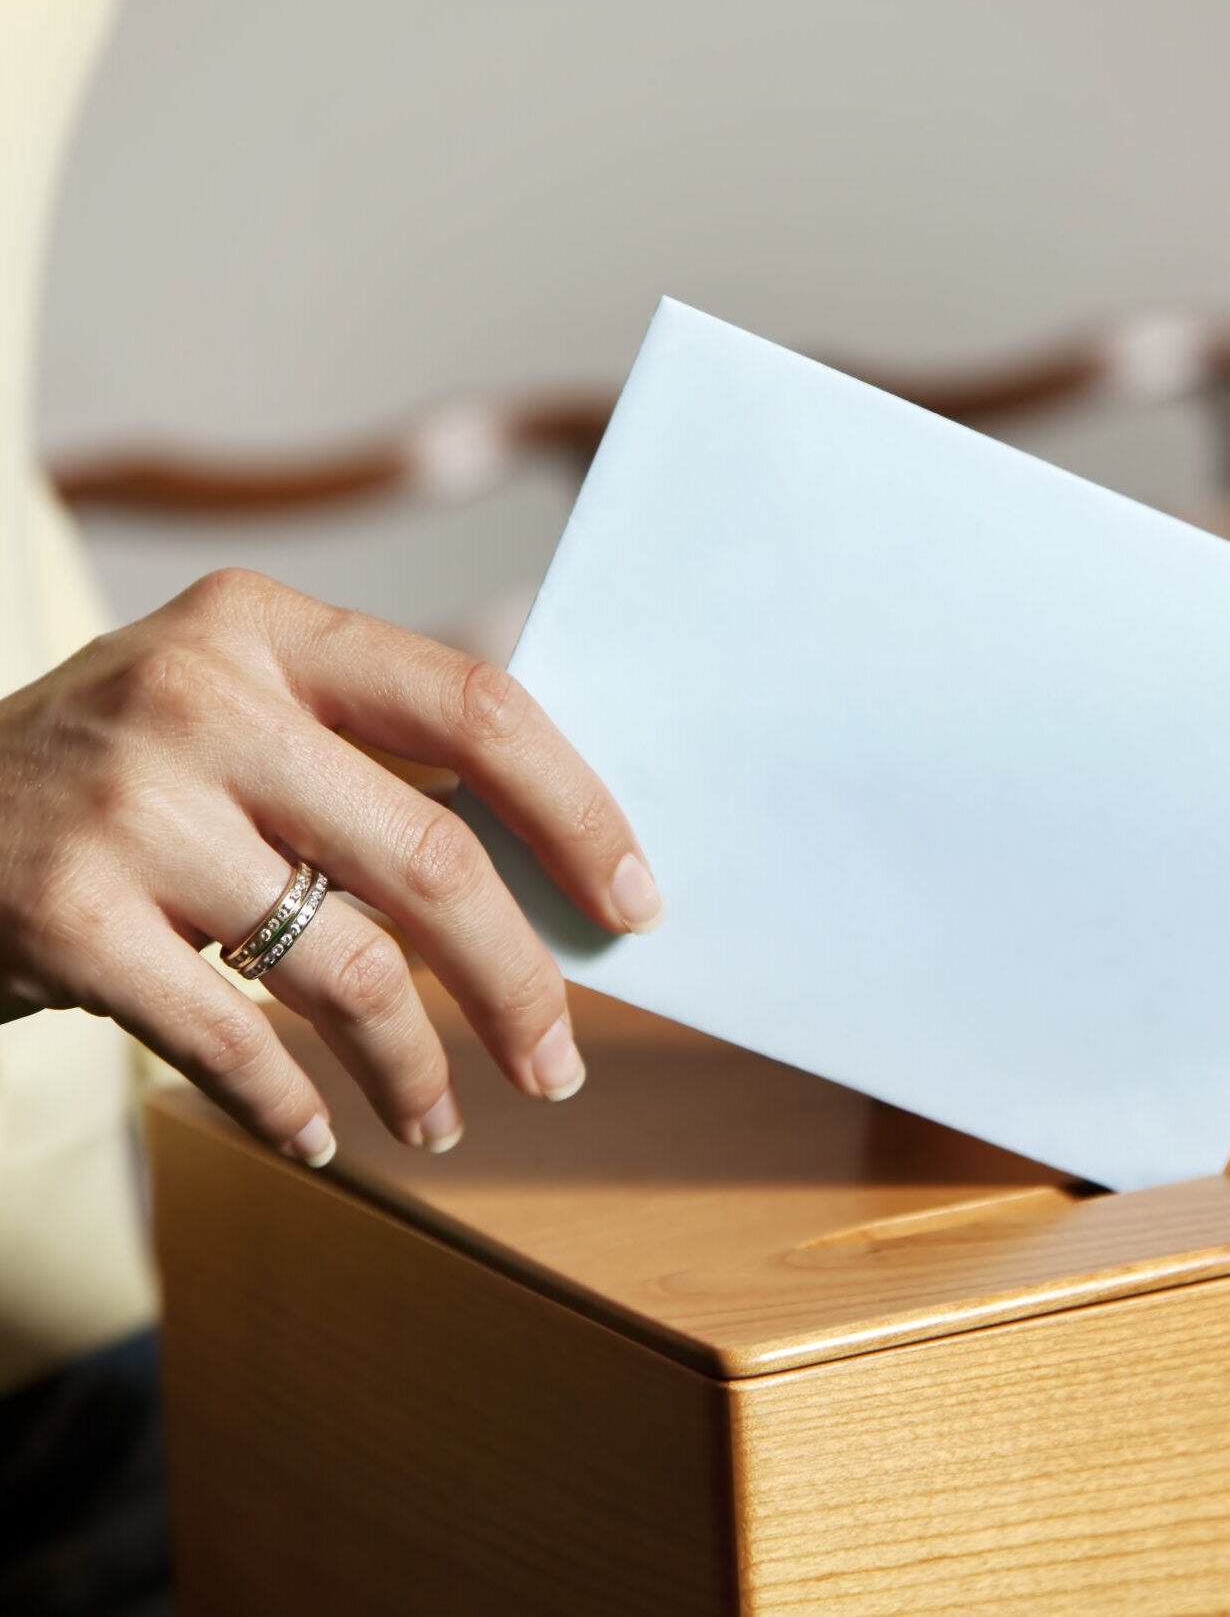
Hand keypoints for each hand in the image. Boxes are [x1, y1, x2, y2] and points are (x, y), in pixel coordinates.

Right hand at [0, 569, 663, 1164]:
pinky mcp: (61, 918)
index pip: (477, 710)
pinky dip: (290, 1107)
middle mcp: (201, 698)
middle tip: (558, 1062)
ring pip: (345, 967)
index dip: (578, 814)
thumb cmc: (119, 771)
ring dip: (415, 1065)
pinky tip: (321, 1136)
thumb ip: (376, 759)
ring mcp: (126, 808)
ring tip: (441, 1118)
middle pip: (432, 857)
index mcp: (269, 629)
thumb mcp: (236, 708)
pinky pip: (231, 1042)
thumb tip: (559, 870)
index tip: (633, 904)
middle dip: (517, 981)